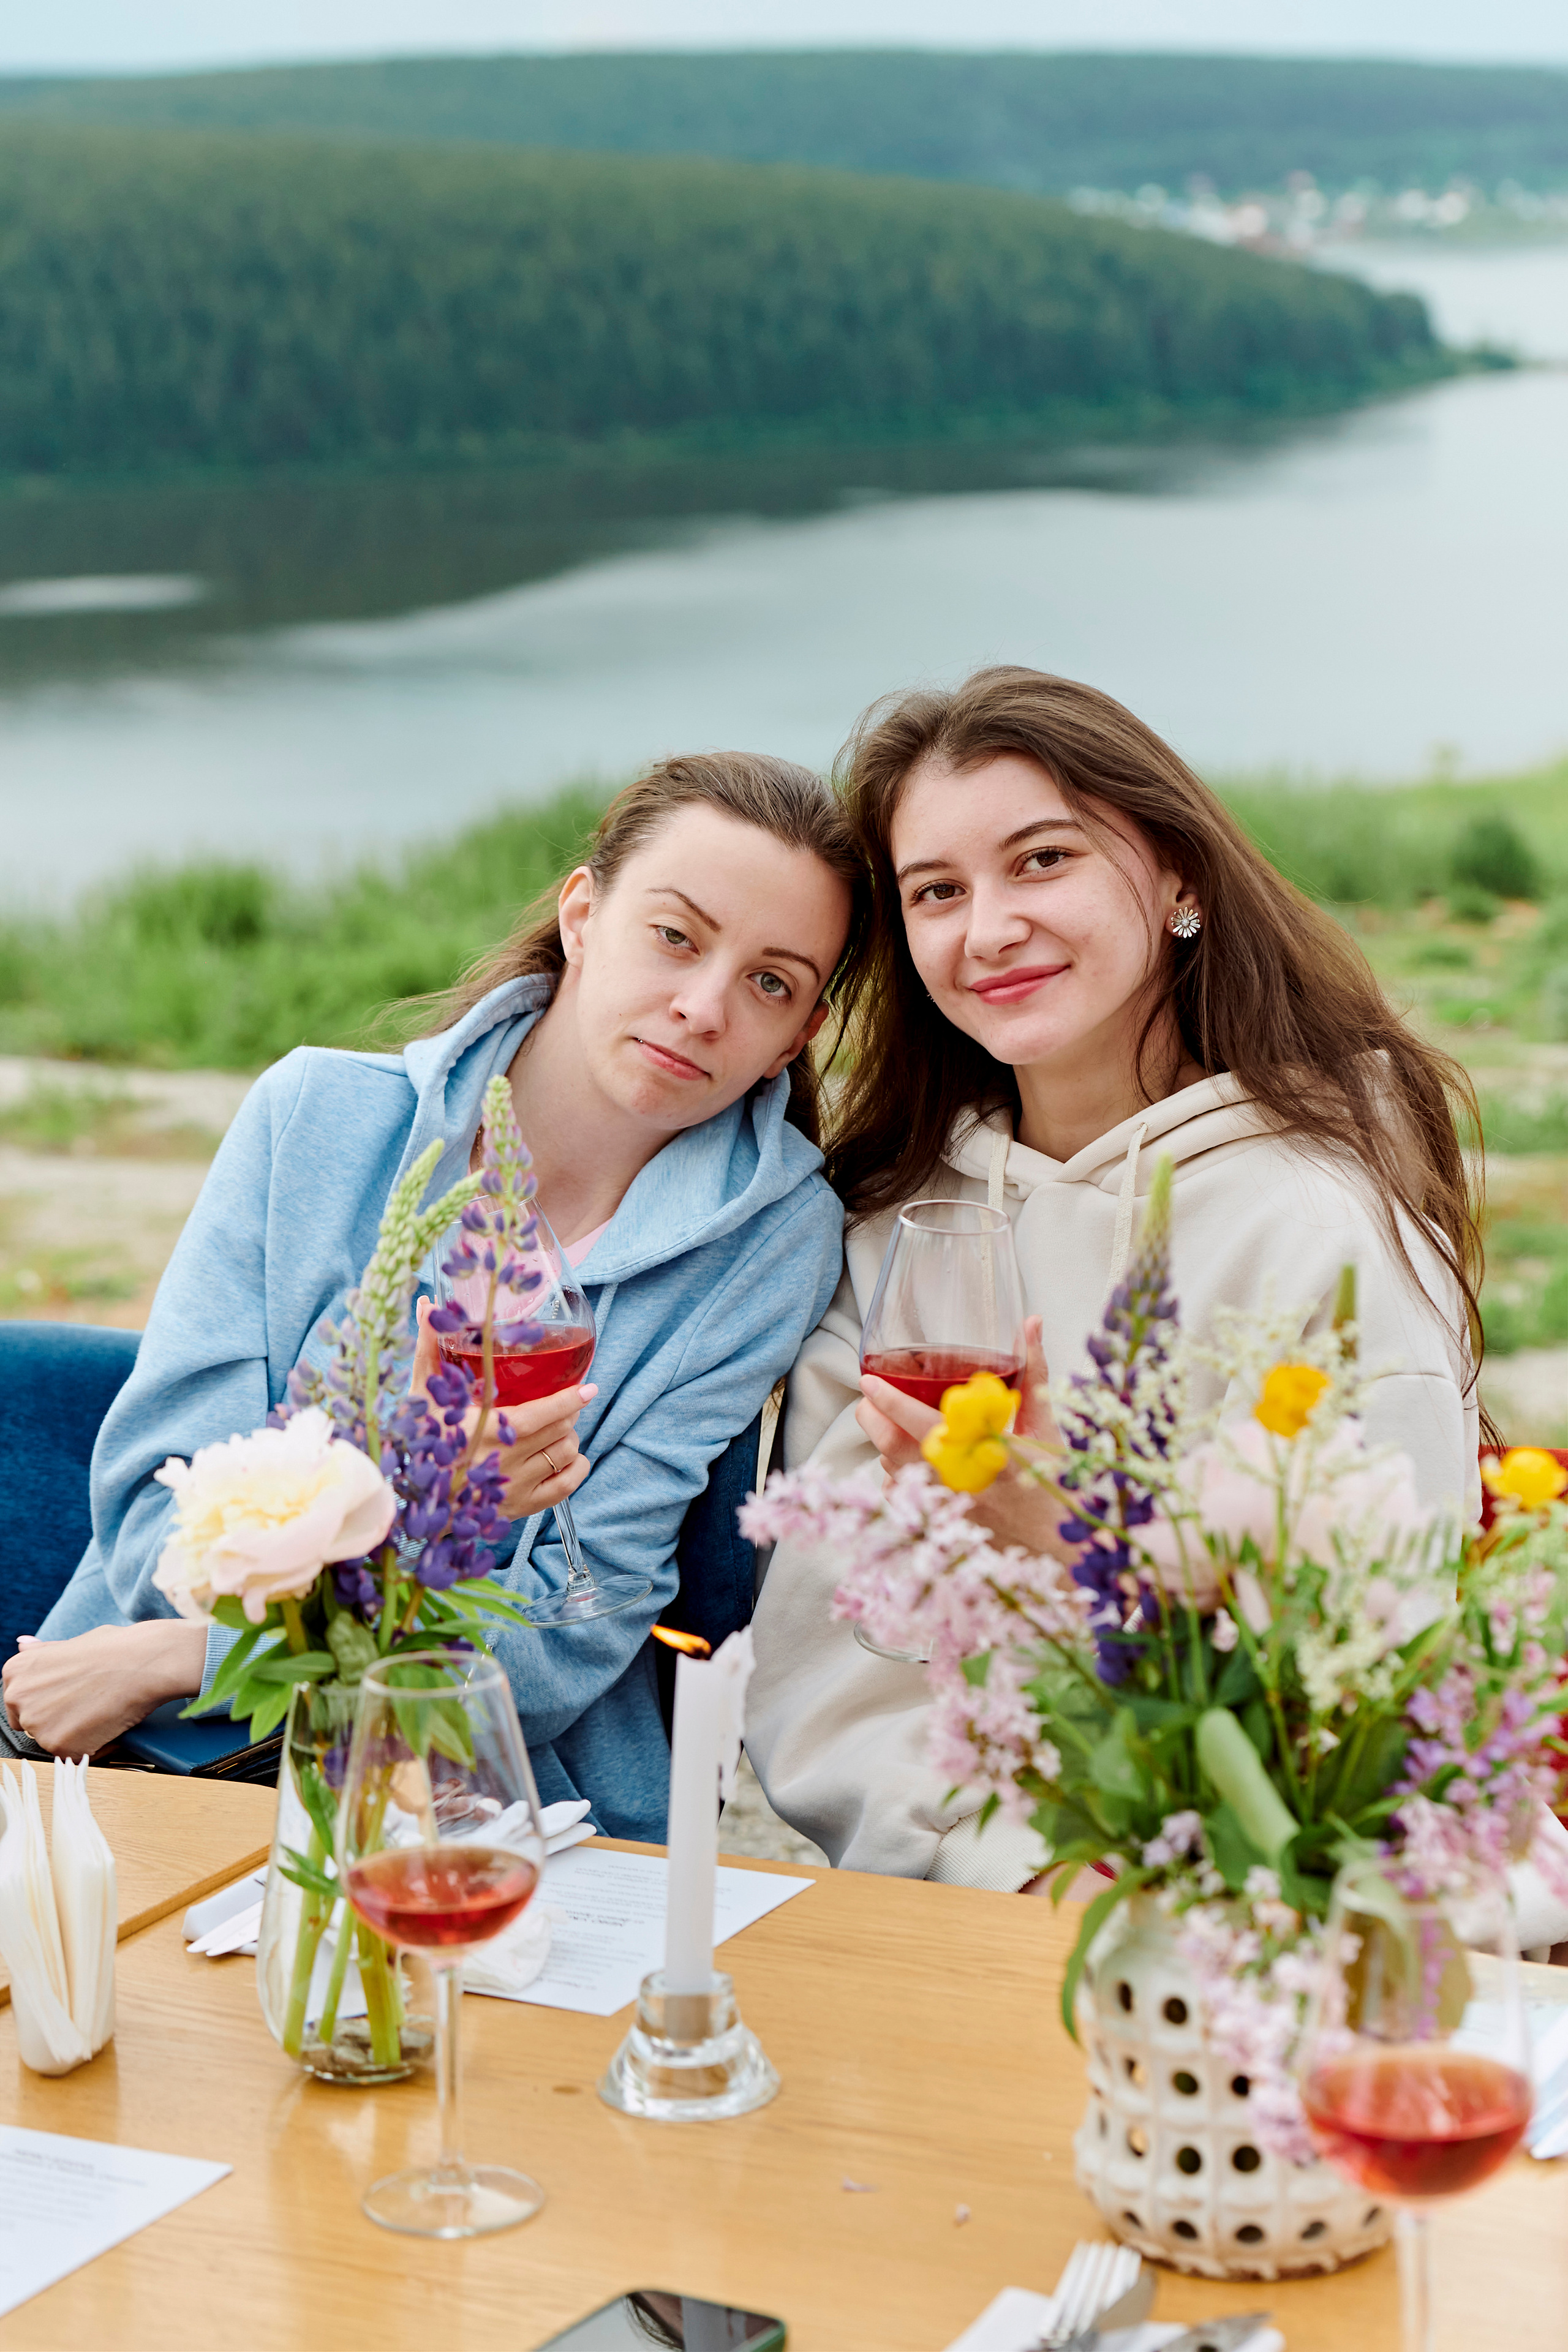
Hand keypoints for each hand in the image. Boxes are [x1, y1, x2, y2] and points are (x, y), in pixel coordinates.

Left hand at [2, 1619, 208, 1756]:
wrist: (144, 1662)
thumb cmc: (115, 1649)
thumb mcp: (71, 1643)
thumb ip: (43, 1652)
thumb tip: (24, 1642)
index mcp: (16, 1671)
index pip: (20, 1702)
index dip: (48, 1701)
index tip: (68, 1696)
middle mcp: (17, 1697)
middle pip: (32, 1723)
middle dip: (57, 1719)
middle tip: (87, 1703)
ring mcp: (36, 1724)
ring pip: (52, 1740)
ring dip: (74, 1733)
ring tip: (99, 1710)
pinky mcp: (58, 1746)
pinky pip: (72, 1755)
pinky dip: (90, 1745)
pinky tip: (105, 1723)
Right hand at [412, 1297, 594, 1520]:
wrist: (412, 1498)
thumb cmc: (419, 1439)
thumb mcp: (423, 1394)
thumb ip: (428, 1349)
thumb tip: (427, 1306)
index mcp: (490, 1430)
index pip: (546, 1414)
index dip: (572, 1399)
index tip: (589, 1388)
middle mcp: (508, 1461)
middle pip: (561, 1430)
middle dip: (567, 1413)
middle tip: (560, 1403)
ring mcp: (516, 1488)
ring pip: (566, 1453)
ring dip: (568, 1437)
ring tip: (554, 1427)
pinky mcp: (520, 1508)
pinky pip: (567, 1486)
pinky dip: (575, 1468)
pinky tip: (565, 1456)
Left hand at [856, 1317, 1076, 1561]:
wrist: (1061, 1544)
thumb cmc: (1055, 1481)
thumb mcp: (1045, 1424)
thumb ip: (1033, 1370)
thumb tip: (1032, 1320)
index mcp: (985, 1451)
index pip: (922, 1422)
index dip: (889, 1400)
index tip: (868, 1382)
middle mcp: (959, 1481)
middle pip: (892, 1447)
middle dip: (872, 1419)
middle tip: (868, 1401)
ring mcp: (946, 1509)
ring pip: (894, 1472)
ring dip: (883, 1446)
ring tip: (885, 1425)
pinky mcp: (940, 1528)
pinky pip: (902, 1501)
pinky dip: (896, 1480)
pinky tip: (906, 1466)